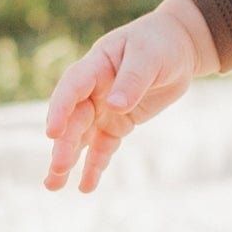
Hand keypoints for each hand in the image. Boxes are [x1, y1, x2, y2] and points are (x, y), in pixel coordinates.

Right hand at [43, 0, 216, 192]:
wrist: (177, 48)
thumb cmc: (160, 45)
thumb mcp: (150, 57)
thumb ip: (132, 81)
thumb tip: (114, 107)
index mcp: (96, 66)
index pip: (72, 88)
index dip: (60, 110)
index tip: (53, 133)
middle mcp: (92, 90)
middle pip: (74, 119)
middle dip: (65, 145)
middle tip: (58, 169)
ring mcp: (103, 108)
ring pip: (82, 137)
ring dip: (68, 160)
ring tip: (53, 185)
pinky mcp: (117, 123)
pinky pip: (103, 147)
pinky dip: (95, 166)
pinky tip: (85, 187)